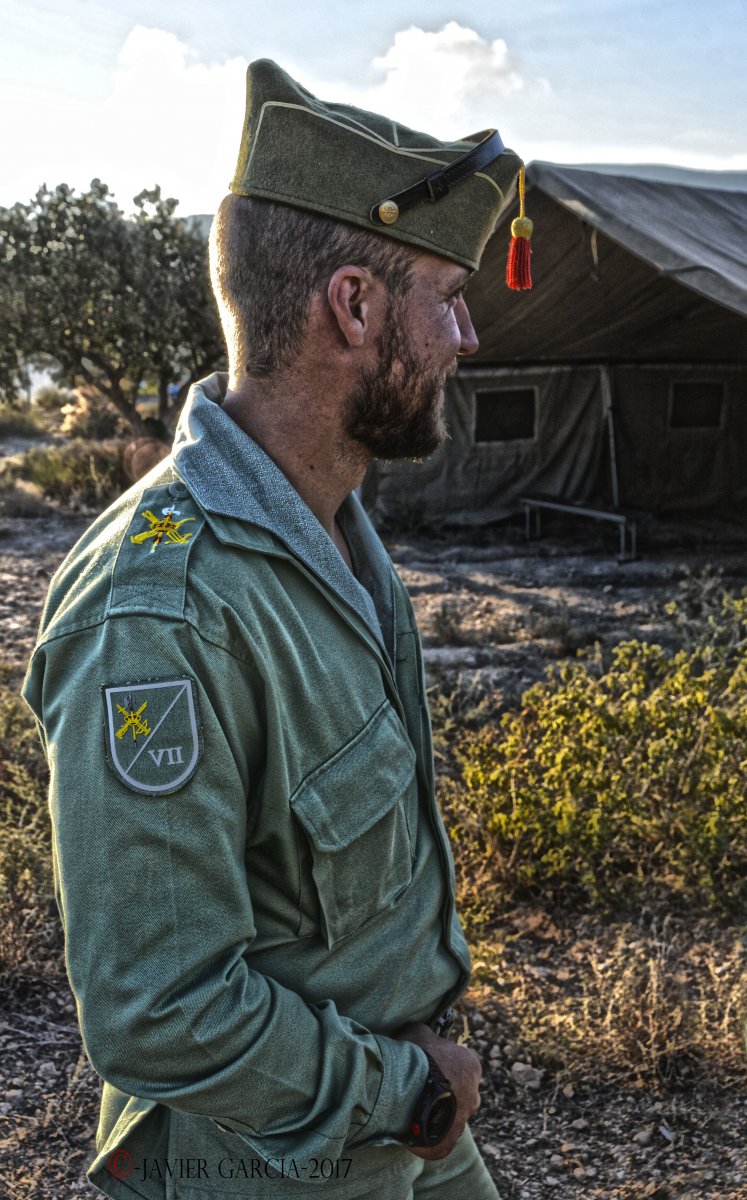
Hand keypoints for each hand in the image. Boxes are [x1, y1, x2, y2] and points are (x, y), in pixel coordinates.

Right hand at [395, 1021, 481, 1159]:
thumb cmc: (416, 1055)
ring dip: (437, 1114)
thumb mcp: (418, 1032)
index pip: (463, 1065)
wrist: (407, 1087)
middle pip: (462, 1094)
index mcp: (471, 1066)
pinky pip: (437, 1139)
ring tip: (412, 1109)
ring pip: (451, 1118)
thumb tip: (422, 1032)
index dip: (444, 1065)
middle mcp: (473, 1096)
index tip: (428, 1066)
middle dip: (447, 1093)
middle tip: (422, 1089)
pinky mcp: (447, 1144)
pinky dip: (425, 1135)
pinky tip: (409, 1127)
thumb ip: (426, 1034)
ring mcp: (461, 1122)